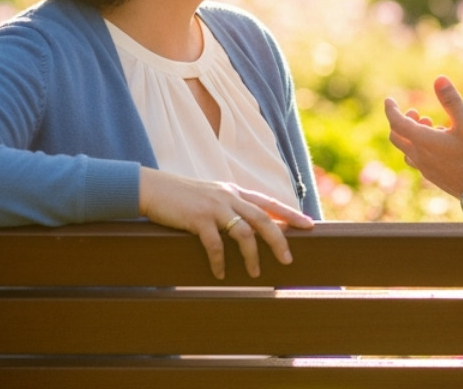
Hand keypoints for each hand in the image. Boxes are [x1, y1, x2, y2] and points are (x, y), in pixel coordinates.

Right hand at [138, 167, 313, 279]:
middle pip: (264, 218)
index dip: (291, 214)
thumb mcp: (212, 196)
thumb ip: (230, 206)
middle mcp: (230, 196)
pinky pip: (215, 244)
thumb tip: (248, 226)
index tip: (309, 225)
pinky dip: (220, 261)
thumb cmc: (182, 197)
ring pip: (244, 232)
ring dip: (252, 256)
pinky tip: (220, 273)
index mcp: (235, 191)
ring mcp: (214, 207)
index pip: (269, 203)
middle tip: (288, 260)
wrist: (153, 188)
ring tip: (255, 274)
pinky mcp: (198, 218)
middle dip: (279, 240)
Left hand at [384, 76, 462, 198]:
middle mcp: (420, 157)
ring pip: (407, 150)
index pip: (397, 123)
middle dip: (401, 121)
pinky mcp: (433, 177)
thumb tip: (439, 79)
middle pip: (397, 137)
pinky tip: (439, 143)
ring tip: (429, 124)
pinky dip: (420, 146)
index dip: (391, 110)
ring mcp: (425, 169)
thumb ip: (451, 101)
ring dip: (411, 135)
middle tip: (413, 111)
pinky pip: (418, 159)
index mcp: (424, 141)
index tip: (388, 100)